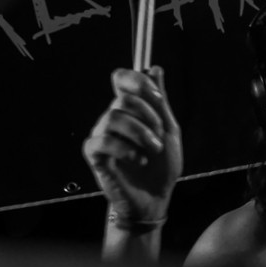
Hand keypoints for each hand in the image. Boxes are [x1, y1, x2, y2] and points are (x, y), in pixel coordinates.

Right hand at [83, 66, 182, 222]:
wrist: (156, 198)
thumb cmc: (163, 166)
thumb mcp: (169, 130)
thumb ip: (161, 102)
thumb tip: (155, 68)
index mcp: (131, 109)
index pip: (122, 78)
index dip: (138, 82)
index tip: (158, 100)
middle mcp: (113, 118)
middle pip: (122, 99)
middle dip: (148, 117)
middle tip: (159, 137)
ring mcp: (103, 135)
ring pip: (113, 117)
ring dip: (140, 134)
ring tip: (153, 151)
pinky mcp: (95, 155)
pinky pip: (102, 141)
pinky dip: (125, 149)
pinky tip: (139, 160)